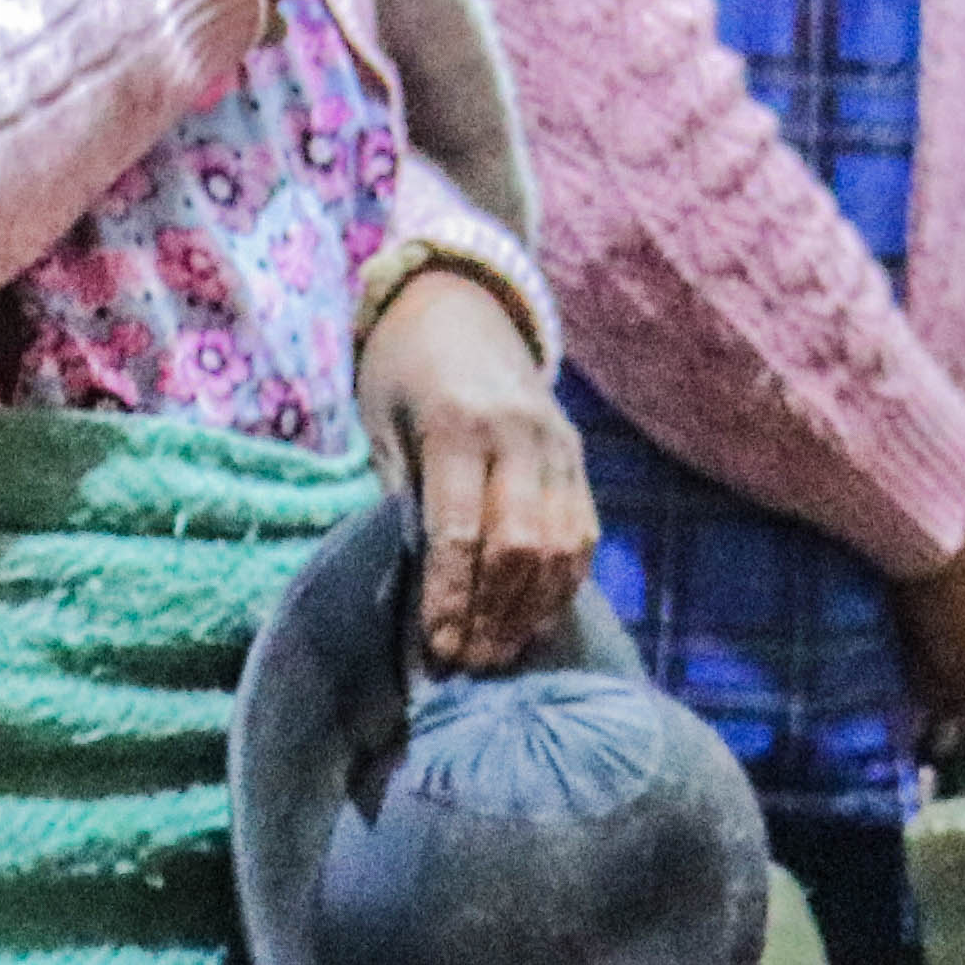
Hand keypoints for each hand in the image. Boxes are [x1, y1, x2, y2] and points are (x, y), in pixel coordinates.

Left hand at [356, 265, 594, 671]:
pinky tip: (534, 619)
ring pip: (561, 546)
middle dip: (493, 615)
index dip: (450, 598)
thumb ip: (404, 500)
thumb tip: (418, 590)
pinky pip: (582, 532)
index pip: (460, 530)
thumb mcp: (382, 425)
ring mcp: (558, 445)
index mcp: (458, 423)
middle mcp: (519, 435)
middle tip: (469, 664)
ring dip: (531, 610)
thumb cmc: (403, 370)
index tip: (437, 650)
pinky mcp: (578, 456)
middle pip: (519, 546)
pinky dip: (562, 583)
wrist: (463, 300)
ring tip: (500, 655)